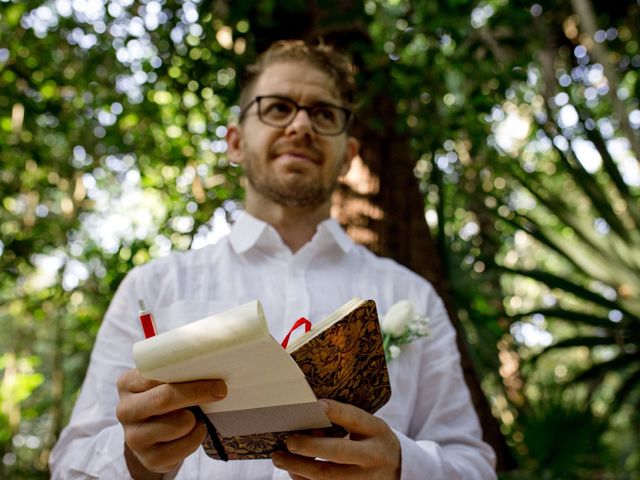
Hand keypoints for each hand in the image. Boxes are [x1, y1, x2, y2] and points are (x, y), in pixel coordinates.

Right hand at [116, 369, 226, 476]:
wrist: (153, 432)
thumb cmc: (164, 397)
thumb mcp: (165, 379)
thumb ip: (177, 369)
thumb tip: (210, 363)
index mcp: (127, 383)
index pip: (158, 373)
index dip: (189, 373)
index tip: (214, 376)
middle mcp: (125, 410)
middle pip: (165, 398)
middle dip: (197, 393)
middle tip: (220, 391)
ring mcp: (133, 437)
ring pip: (179, 424)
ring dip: (195, 419)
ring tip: (195, 416)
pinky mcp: (148, 459)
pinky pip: (182, 448)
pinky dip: (195, 438)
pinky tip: (193, 431)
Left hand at [271, 399, 400, 479]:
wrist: (398, 469)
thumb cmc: (372, 440)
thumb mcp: (369, 426)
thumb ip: (345, 421)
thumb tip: (306, 416)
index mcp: (376, 430)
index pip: (354, 418)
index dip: (335, 411)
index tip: (313, 405)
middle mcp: (373, 455)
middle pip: (338, 452)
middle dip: (310, 446)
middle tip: (289, 441)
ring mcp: (365, 479)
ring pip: (328, 477)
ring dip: (299, 468)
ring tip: (279, 458)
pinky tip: (293, 471)